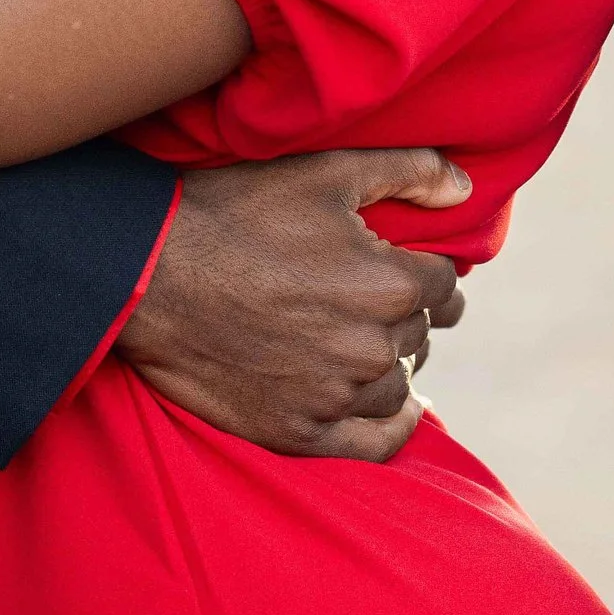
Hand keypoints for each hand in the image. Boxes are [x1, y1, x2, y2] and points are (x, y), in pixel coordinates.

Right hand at [118, 149, 473, 463]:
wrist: (146, 274)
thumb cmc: (234, 213)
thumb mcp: (324, 172)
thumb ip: (408, 171)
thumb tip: (467, 191)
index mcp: (391, 284)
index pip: (445, 287)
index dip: (427, 273)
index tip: (407, 269)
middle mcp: (372, 348)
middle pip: (418, 336)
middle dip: (400, 315)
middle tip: (364, 299)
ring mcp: (335, 396)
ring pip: (397, 387)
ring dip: (389, 366)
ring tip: (362, 345)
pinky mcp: (298, 433)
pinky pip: (373, 444)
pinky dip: (389, 428)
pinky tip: (392, 412)